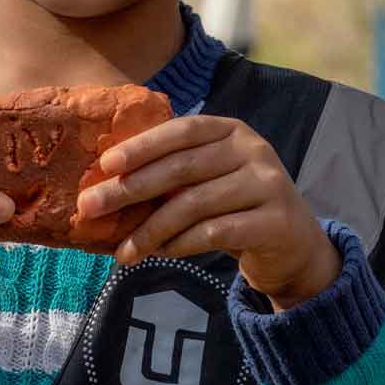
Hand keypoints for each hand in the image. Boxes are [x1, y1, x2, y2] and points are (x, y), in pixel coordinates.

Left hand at [75, 115, 341, 308]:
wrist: (293, 244)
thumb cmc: (236, 207)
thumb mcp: (209, 179)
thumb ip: (173, 174)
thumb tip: (106, 186)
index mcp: (231, 130)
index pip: (181, 131)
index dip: (142, 146)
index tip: (105, 164)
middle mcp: (252, 150)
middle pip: (182, 168)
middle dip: (130, 189)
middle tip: (91, 208)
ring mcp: (267, 185)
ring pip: (194, 205)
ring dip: (150, 230)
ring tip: (123, 251)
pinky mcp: (275, 222)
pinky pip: (215, 233)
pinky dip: (180, 245)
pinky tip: (159, 254)